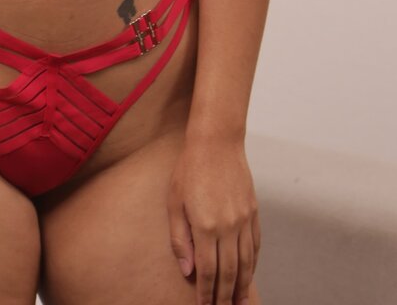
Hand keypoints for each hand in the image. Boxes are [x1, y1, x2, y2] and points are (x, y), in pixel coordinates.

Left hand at [167, 135, 260, 304]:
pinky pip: (255, 246)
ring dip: (242, 286)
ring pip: (246, 263)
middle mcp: (228, 227)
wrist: (217, 142)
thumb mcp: (174, 202)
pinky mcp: (254, 212)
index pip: (209, 271)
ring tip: (239, 303)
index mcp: (206, 226)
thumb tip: (188, 270)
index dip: (208, 293)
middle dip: (225, 296)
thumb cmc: (189, 169)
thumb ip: (181, 238)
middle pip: (229, 272)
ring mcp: (244, 220)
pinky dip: (252, 265)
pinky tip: (248, 274)